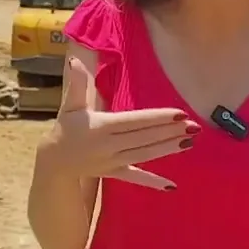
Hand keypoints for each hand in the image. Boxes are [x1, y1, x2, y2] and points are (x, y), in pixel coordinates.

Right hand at [39, 57, 196, 190]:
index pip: (136, 121)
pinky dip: (152, 182)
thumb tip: (74, 62)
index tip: (179, 113)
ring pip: (145, 155)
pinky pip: (135, 178)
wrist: (54, 162)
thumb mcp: (70, 105)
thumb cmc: (66, 129)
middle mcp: (109, 145)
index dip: (158, 117)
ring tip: (189, 142)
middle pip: (145, 138)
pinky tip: (171, 186)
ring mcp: (113, 161)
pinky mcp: (114, 173)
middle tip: (194, 127)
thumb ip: (77, 84)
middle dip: (170, 132)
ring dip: (168, 149)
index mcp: (102, 126)